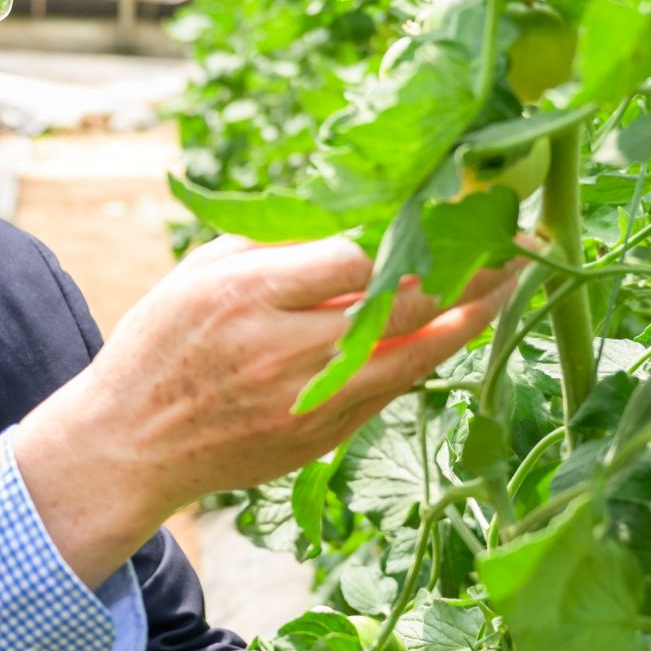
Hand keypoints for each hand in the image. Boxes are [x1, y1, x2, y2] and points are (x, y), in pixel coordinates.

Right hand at [10, 236, 522, 587]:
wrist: (131, 445)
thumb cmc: (162, 344)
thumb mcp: (202, 274)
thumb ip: (277, 245)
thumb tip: (357, 210)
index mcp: (250, 294)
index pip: (359, 255)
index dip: (423, 231)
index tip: (463, 205)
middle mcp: (286, 350)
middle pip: (405, 304)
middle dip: (472, 268)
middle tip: (518, 240)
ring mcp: (309, 401)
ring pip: (417, 355)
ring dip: (473, 317)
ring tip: (511, 282)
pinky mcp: (323, 437)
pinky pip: (394, 391)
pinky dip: (431, 356)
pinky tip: (460, 326)